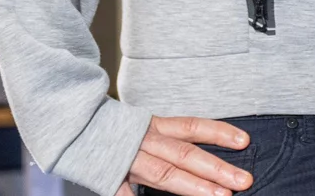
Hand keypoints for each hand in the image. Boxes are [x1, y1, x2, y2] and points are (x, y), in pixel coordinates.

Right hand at [110, 115, 253, 195]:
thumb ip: (171, 138)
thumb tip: (208, 148)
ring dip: (195, 187)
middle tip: (243, 180)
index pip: (192, 127)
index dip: (218, 133)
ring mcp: (128, 161)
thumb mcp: (144, 127)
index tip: (244, 141)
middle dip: (217, 168)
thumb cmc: (111, 129)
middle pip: (185, 154)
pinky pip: (128, 193)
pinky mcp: (111, 179)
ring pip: (165, 173)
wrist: (70, 125)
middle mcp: (144, 141)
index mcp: (153, 126)